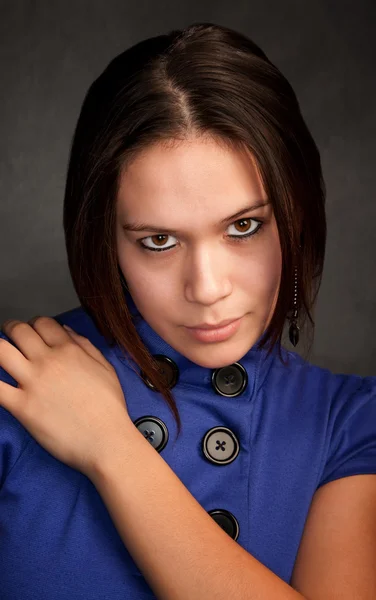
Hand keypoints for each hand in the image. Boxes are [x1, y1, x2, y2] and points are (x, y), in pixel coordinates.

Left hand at [0, 316, 131, 478]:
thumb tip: (66, 330)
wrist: (106, 440)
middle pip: (19, 331)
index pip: (42, 323)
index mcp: (70, 350)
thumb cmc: (110, 408)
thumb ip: (86, 345)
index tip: (32, 332)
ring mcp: (33, 383)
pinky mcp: (22, 407)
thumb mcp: (106, 368)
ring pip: (1, 352)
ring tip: (0, 355)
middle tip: (10, 337)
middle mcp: (49, 361)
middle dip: (11, 330)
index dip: (34, 324)